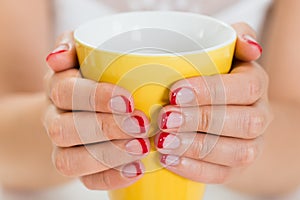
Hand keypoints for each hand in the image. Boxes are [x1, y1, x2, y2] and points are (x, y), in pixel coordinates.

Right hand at [44, 32, 150, 189]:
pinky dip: (111, 177)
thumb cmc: (90, 74)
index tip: (129, 100)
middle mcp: (54, 119)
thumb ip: (72, 45)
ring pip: (69, 160)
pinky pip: (86, 180)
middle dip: (104, 128)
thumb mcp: (81, 51)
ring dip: (108, 155)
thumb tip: (57, 57)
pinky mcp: (78, 166)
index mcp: (57, 87)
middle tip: (141, 125)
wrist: (79, 105)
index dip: (95, 97)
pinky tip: (137, 169)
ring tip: (142, 148)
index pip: (65, 91)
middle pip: (64, 129)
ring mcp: (63, 147)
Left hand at [154, 23, 271, 182]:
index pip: (247, 87)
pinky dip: (195, 169)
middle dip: (200, 121)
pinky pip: (222, 174)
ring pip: (234, 152)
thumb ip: (238, 37)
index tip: (175, 92)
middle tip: (165, 118)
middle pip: (242, 122)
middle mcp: (259, 116)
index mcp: (256, 84)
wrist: (226, 113)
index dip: (211, 90)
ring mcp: (250, 145)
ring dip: (196, 147)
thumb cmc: (218, 77)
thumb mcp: (228, 51)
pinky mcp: (235, 168)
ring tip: (163, 141)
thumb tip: (250, 46)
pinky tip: (169, 159)